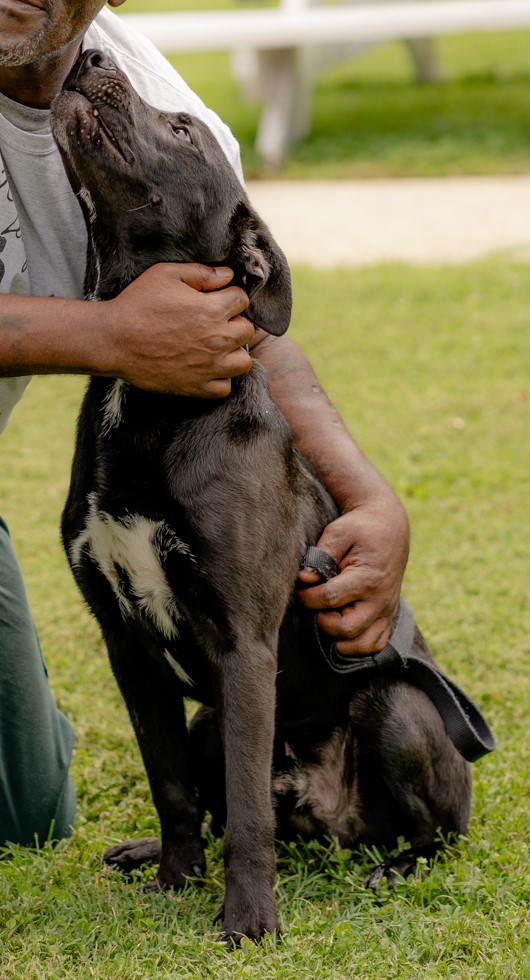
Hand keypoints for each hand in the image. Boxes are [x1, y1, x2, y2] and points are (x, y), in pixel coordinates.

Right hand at [106, 263, 252, 396]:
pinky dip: (220, 379)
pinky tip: (206, 368)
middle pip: (248, 331)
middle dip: (235, 323)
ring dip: (234, 353)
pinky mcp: (196, 387)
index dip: (230, 296)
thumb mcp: (166, 275)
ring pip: (243, 363)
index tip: (216, 299)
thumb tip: (227, 275)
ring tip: (217, 348)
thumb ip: (201, 273)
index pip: (242, 300)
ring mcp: (208, 366)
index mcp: (212, 310)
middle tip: (216, 323)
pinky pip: (225, 388)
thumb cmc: (137, 304)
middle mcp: (216, 339)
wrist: (113, 340)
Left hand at [297, 501, 408, 654]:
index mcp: (368, 578)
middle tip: (313, 606)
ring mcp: (386, 611)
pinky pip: (375, 644)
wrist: (389, 527)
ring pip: (362, 644)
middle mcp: (381, 600)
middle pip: (346, 629)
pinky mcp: (388, 616)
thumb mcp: (338, 533)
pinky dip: (357, 645)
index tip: (300, 589)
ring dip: (339, 639)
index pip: (330, 599)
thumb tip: (304, 579)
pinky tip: (340, 633)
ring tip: (326, 619)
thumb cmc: (360, 529)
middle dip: (321, 621)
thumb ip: (320, 555)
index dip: (308, 598)